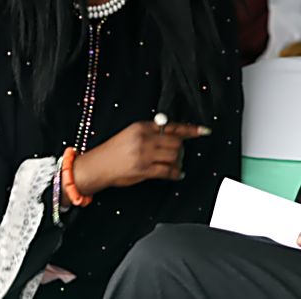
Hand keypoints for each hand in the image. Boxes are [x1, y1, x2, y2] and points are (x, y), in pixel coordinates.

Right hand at [72, 121, 209, 195]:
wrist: (96, 166)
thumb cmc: (113, 151)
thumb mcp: (130, 133)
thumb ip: (150, 132)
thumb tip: (172, 134)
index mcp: (142, 127)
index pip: (171, 126)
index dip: (190, 130)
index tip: (204, 131)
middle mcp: (144, 138)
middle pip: (176, 142)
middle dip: (181, 149)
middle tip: (179, 154)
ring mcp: (144, 155)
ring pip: (174, 156)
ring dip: (178, 161)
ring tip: (176, 164)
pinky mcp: (143, 170)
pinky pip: (168, 171)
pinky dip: (176, 173)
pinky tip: (177, 174)